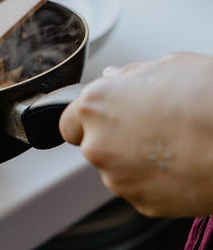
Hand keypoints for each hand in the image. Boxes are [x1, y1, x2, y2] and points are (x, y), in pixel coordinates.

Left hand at [60, 52, 212, 216]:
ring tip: (173, 145)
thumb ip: (130, 74)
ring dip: (134, 160)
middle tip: (151, 127)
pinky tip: (181, 164)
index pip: (69, 122)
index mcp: (95, 106)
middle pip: (94, 145)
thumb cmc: (209, 99)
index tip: (105, 119)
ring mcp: (118, 177)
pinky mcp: (141, 202)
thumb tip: (114, 78)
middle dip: (115, 138)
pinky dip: (154, 181)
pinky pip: (140, 189)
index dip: (88, 120)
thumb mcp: (169, 66)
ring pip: (117, 169)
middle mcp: (97, 144)